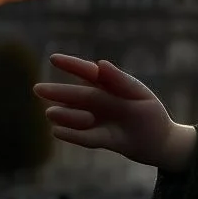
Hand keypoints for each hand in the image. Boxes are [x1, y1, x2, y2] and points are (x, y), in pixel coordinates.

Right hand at [33, 54, 196, 171]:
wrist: (158, 140)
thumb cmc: (149, 111)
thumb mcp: (139, 94)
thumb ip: (120, 80)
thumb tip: (100, 64)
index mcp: (106, 85)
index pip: (86, 72)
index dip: (71, 65)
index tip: (54, 58)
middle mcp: (96, 101)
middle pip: (75, 95)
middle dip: (58, 91)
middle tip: (39, 89)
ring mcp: (94, 120)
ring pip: (73, 116)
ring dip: (68, 115)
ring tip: (70, 115)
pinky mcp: (96, 139)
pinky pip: (81, 137)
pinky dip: (71, 134)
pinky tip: (58, 131)